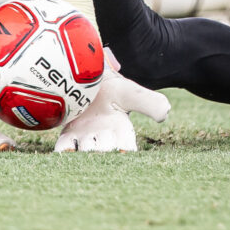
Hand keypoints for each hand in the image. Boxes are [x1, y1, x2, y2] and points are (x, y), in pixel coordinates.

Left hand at [54, 55, 169, 152]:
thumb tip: (165, 112)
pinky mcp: (68, 135)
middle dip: (103, 148)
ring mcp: (85, 137)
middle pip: (104, 150)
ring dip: (84, 152)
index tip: (122, 150)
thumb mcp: (129, 92)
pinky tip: (64, 152)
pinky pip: (64, 148)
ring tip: (83, 147)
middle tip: (101, 139)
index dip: (124, 150)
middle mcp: (105, 137)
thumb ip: (148, 102)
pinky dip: (64, 152)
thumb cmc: (110, 86)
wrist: (85, 76)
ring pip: (85, 151)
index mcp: (122, 129)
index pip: (126, 147)